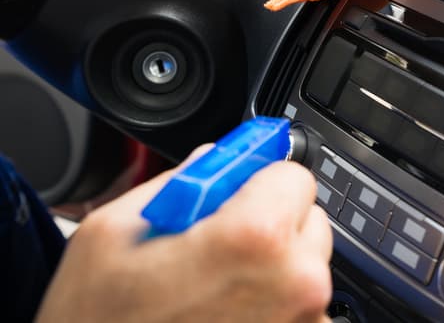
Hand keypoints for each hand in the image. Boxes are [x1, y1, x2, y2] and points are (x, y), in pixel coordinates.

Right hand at [35, 146, 332, 322]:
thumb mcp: (114, 232)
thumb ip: (182, 182)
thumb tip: (218, 160)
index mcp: (257, 237)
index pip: (293, 174)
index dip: (255, 181)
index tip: (233, 195)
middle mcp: (297, 283)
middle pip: (306, 220)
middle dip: (266, 225)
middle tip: (212, 251)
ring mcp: (304, 322)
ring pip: (304, 267)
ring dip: (270, 270)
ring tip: (210, 293)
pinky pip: (299, 308)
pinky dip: (270, 307)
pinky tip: (222, 317)